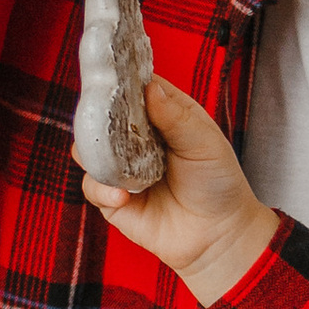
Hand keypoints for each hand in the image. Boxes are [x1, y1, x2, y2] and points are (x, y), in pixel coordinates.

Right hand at [79, 73, 277, 307]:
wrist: (219, 236)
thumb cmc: (218, 184)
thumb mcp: (205, 143)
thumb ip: (176, 116)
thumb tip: (150, 87)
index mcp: (163, 116)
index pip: (136, 88)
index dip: (123, 79)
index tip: (112, 72)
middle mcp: (138, 139)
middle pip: (104, 116)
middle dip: (99, 115)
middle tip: (102, 117)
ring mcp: (123, 169)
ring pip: (89, 149)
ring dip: (95, 152)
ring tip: (111, 159)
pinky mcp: (113, 199)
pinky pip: (93, 186)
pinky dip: (103, 189)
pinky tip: (122, 195)